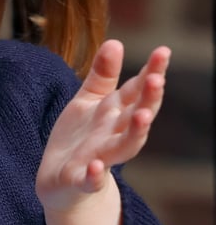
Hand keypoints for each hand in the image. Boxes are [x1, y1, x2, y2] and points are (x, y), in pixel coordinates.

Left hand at [35, 40, 169, 224]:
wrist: (60, 183)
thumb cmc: (80, 138)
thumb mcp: (88, 102)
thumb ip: (102, 75)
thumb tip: (115, 41)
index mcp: (115, 114)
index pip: (137, 91)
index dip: (151, 72)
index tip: (163, 51)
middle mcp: (113, 135)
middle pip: (137, 116)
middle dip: (149, 100)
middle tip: (157, 80)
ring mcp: (100, 159)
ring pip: (123, 147)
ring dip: (135, 134)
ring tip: (142, 117)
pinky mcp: (80, 181)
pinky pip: (90, 180)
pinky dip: (94, 175)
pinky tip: (96, 166)